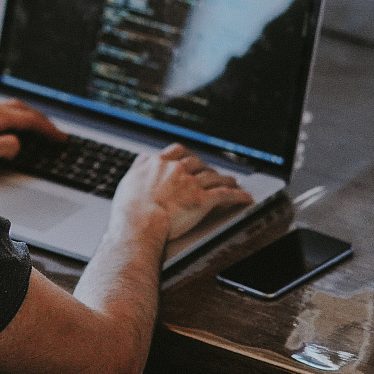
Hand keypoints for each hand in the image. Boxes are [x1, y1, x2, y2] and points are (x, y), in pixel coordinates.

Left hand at [0, 97, 59, 169]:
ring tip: (35, 126)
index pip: (31, 120)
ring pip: (11, 108)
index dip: (48, 129)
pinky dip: (12, 116)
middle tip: (53, 131)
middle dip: (41, 120)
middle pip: (23, 109)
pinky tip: (7, 124)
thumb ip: (7, 146)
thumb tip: (17, 144)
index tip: (60, 138)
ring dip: (27, 116)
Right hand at [111, 144, 253, 241]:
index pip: (177, 151)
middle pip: (197, 163)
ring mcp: (190, 183)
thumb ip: (138, 168)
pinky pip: (224, 195)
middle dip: (206, 167)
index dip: (186, 154)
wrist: (139, 223)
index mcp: (158, 163)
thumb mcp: (128, 181)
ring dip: (224, 179)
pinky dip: (237, 195)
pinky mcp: (202, 199)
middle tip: (211, 172)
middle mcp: (176, 169)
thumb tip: (142, 160)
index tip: (190, 158)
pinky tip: (244, 197)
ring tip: (232, 181)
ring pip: (213, 177)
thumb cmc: (129, 209)